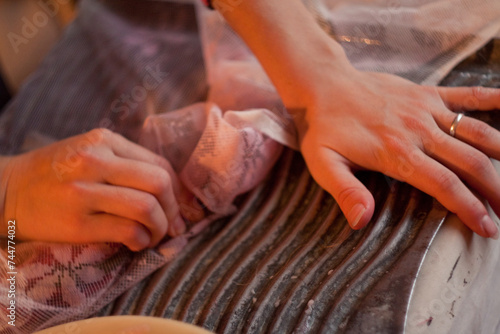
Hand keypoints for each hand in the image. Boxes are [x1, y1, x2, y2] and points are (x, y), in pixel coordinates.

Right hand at [0, 128, 195, 250]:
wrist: (6, 190)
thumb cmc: (55, 173)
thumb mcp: (90, 152)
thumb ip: (126, 163)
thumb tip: (171, 191)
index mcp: (104, 141)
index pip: (159, 164)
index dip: (176, 190)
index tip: (176, 207)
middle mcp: (96, 161)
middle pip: (159, 183)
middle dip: (173, 209)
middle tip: (173, 225)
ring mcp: (84, 191)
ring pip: (147, 208)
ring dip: (161, 228)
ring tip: (154, 237)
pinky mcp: (77, 222)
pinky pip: (127, 231)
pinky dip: (142, 241)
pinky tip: (137, 243)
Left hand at [294, 67, 499, 238]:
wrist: (324, 85)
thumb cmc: (323, 129)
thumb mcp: (324, 165)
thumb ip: (346, 192)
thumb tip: (362, 222)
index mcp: (396, 154)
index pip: (445, 185)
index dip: (470, 208)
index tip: (487, 228)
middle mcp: (418, 131)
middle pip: (470, 163)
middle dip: (494, 190)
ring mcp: (426, 109)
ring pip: (477, 133)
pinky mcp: (426, 94)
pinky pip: (467, 96)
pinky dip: (494, 99)